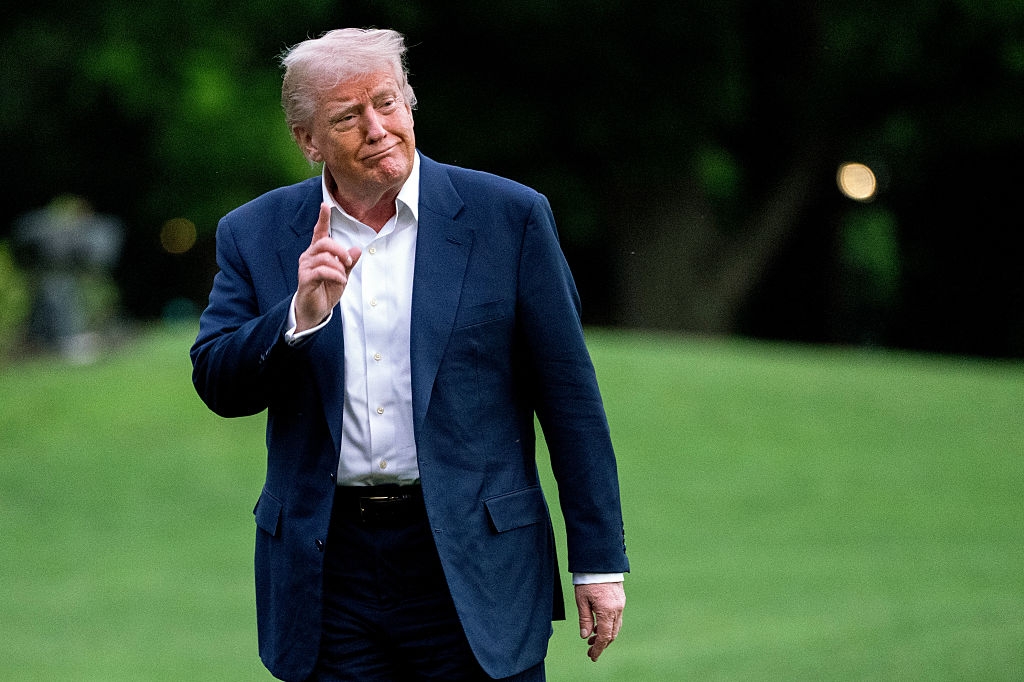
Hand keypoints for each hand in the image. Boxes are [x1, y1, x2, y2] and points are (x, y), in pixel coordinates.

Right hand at [295, 203, 360, 330]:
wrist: (315, 311)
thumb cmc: (326, 291)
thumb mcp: (342, 275)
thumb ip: (348, 263)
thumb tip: (357, 249)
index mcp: (317, 253)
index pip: (319, 232)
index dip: (323, 219)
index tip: (325, 205)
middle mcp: (309, 256)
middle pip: (325, 242)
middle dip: (340, 250)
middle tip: (348, 262)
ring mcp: (305, 267)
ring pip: (324, 257)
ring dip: (339, 268)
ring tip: (342, 278)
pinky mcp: (305, 278)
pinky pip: (322, 271)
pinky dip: (335, 275)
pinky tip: (340, 281)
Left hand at [575, 581, 624, 661]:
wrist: (600, 562)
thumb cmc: (588, 579)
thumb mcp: (582, 600)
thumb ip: (585, 619)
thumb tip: (585, 636)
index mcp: (607, 610)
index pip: (605, 636)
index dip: (598, 648)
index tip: (592, 656)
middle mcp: (617, 609)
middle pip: (612, 634)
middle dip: (602, 644)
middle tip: (590, 651)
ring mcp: (621, 604)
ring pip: (616, 627)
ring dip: (606, 635)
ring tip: (592, 639)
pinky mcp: (621, 600)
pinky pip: (617, 618)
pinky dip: (609, 625)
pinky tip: (599, 626)